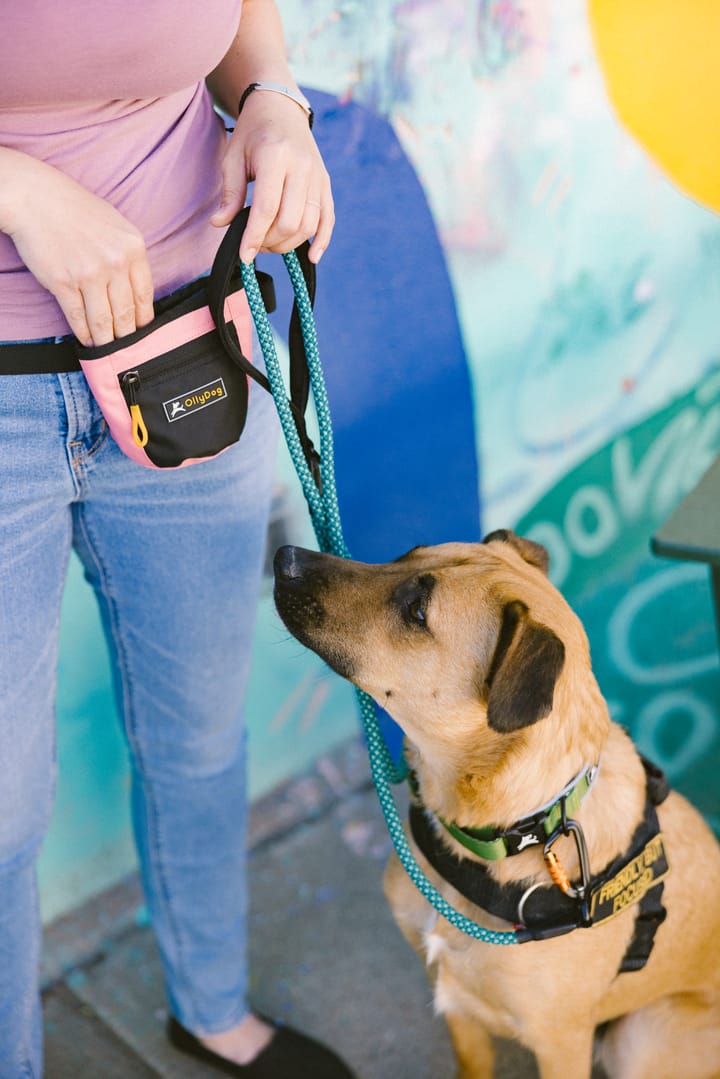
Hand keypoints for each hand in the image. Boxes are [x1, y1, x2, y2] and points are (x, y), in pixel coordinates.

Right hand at [2, 154, 153, 345]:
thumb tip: (137, 293)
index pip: (145, 296)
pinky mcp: (63, 283)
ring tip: (107, 349)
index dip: (144, 320)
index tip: (143, 332)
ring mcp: (89, 274)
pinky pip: (78, 317)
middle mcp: (115, 263)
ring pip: (104, 321)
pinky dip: (83, 333)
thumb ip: (129, 257)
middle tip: (127, 349)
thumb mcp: (117, 226)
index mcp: (133, 248)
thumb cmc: (76, 209)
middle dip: (126, 336)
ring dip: (106, 340)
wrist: (36, 198)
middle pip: (126, 314)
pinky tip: (87, 339)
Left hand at [210, 91, 333, 264]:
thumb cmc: (252, 134)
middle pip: (290, 221)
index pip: (267, 208)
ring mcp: (318, 176)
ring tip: (270, 243)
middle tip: (254, 243)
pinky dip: (321, 241)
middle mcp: (302, 167)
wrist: (280, 109)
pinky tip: (311, 257)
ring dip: (288, 244)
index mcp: (275, 156)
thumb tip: (220, 224)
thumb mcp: (233, 157)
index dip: (254, 236)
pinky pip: (328, 219)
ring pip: (309, 225)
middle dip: (270, 241)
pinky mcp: (326, 184)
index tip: (244, 255)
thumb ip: (229, 192)